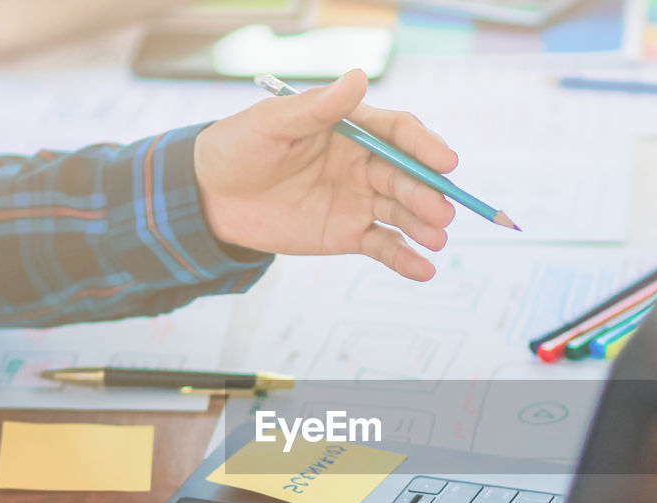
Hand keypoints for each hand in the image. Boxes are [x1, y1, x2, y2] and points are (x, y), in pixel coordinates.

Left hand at [194, 69, 458, 281]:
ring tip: (437, 240)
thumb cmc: (239, 148)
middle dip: (426, 192)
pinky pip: (383, 246)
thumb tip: (358, 78)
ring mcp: (358, 201)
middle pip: (405, 176)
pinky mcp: (348, 234)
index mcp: (350, 129)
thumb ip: (316, 109)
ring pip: (401, 212)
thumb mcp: (271, 124)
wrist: (211, 198)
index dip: (424, 146)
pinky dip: (405, 259)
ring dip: (423, 225)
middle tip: (440, 211)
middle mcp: (362, 164)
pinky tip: (423, 270)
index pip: (398, 133)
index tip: (445, 161)